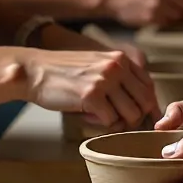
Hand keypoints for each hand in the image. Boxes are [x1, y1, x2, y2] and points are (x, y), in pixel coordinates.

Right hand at [21, 48, 159, 129]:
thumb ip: (119, 80)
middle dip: (135, 118)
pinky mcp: (91, 96)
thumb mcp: (98, 66)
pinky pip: (110, 121)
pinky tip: (86, 115)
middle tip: (118, 123)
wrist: (34, 70)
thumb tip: (142, 107)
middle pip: (145, 102)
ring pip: (131, 114)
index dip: (146, 105)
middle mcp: (117, 66)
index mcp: (120, 59)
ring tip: (99, 117)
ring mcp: (105, 80)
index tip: (136, 116)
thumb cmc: (64, 73)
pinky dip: (100, 124)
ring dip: (117, 123)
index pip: (149, 86)